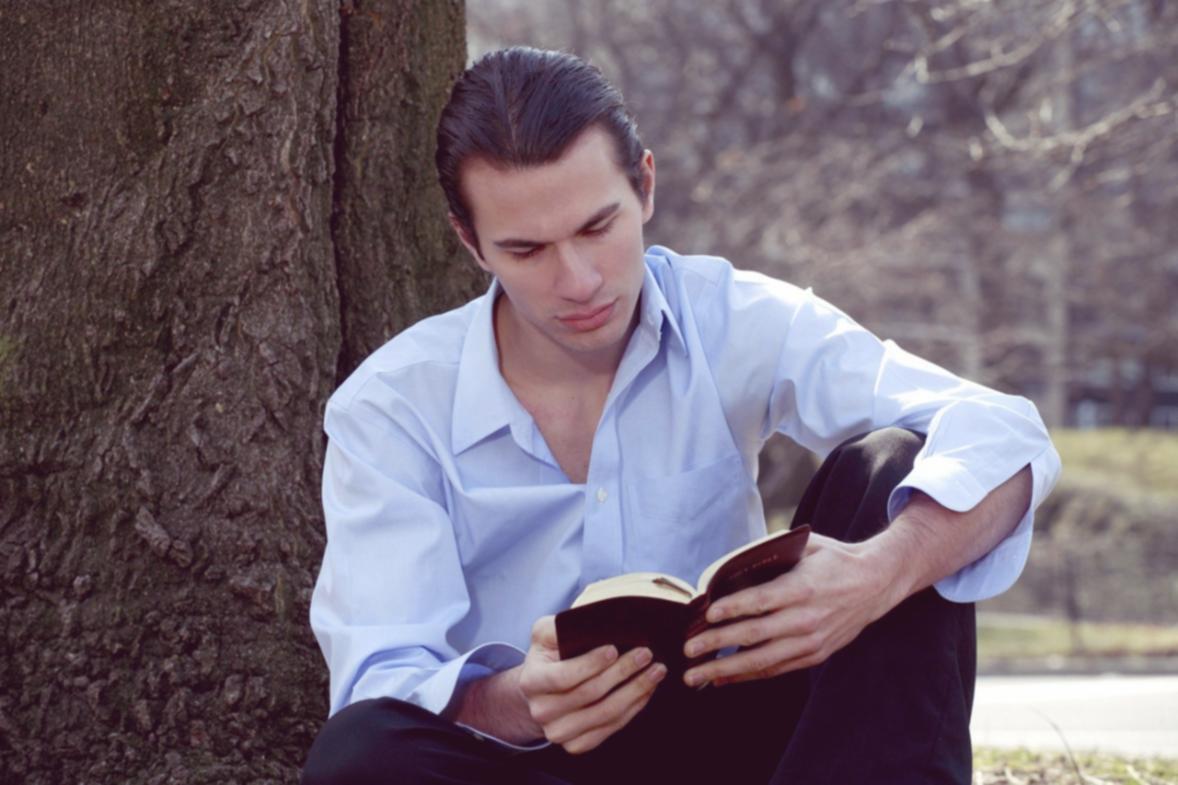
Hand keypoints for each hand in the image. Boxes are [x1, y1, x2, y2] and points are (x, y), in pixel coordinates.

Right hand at [518, 615, 666, 753]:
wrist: (542, 690)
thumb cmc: (550, 656)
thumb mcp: (545, 634)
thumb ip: (556, 626)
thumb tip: (585, 621)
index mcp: (531, 682)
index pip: (564, 676)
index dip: (591, 664)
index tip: (614, 648)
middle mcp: (541, 712)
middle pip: (590, 694)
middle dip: (622, 672)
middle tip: (646, 654)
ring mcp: (558, 732)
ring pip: (605, 714)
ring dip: (635, 691)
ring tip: (656, 671)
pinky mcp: (576, 745)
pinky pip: (611, 729)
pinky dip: (633, 709)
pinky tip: (646, 691)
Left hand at [681, 532, 907, 687]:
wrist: (875, 583)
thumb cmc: (834, 560)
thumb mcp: (805, 546)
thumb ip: (771, 554)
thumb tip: (729, 563)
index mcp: (801, 587)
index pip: (759, 601)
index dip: (731, 609)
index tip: (706, 614)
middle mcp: (805, 618)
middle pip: (754, 635)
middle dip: (716, 645)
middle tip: (688, 650)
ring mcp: (810, 641)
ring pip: (762, 660)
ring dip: (726, 670)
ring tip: (696, 676)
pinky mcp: (814, 655)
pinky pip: (775, 669)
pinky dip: (747, 676)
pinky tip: (722, 679)